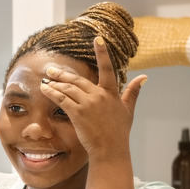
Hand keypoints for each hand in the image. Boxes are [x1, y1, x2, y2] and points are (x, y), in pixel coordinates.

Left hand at [40, 36, 146, 161]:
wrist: (110, 150)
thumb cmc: (119, 132)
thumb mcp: (128, 110)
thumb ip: (133, 92)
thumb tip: (144, 77)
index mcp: (111, 93)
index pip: (107, 69)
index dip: (102, 53)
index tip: (98, 38)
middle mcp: (99, 95)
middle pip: (78, 80)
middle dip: (62, 74)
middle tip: (51, 69)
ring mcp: (88, 104)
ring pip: (68, 88)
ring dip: (55, 83)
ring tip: (45, 80)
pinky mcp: (78, 113)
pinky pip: (62, 99)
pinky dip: (52, 93)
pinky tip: (45, 90)